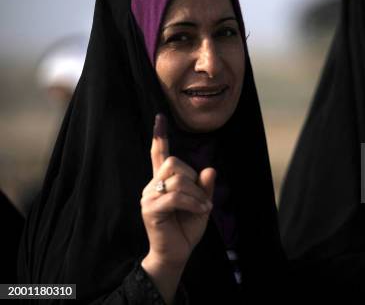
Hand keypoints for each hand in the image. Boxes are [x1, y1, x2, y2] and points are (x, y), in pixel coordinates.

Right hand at [141, 113, 215, 267]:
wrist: (177, 253)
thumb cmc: (187, 228)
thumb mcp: (202, 203)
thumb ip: (205, 186)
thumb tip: (209, 169)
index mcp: (163, 181)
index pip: (159, 154)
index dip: (160, 136)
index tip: (160, 117)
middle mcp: (153, 185)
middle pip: (174, 162)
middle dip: (193, 178)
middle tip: (200, 197)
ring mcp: (148, 196)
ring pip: (177, 179)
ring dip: (196, 193)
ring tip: (203, 207)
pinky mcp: (150, 209)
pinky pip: (175, 196)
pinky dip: (193, 202)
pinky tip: (201, 210)